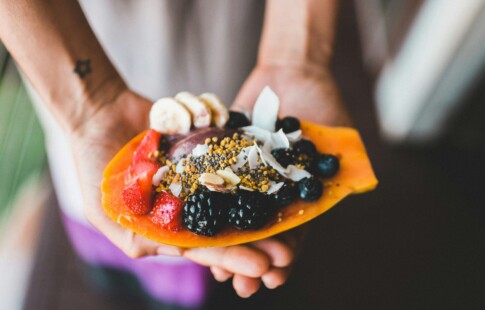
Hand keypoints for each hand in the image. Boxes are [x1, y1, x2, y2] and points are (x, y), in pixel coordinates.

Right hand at [70, 88, 302, 297]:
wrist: (99, 111)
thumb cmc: (93, 162)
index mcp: (168, 222)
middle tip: (287, 253)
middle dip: (257, 240)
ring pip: (237, 191)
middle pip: (229, 224)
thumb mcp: (104, 210)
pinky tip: (277, 175)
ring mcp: (200, 172)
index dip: (232, 256)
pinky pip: (232, 155)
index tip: (261, 266)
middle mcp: (189, 200)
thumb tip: (174, 253)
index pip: (205, 246)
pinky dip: (252, 164)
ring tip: (292, 217)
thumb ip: (134, 237)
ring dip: (262, 206)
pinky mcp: (206, 145)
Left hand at [201, 64, 351, 296]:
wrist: (291, 72)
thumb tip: (359, 182)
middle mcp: (271, 192)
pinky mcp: (223, 161)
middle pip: (260, 233)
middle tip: (243, 286)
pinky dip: (204, 208)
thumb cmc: (322, 100)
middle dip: (251, 261)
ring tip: (217, 270)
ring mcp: (246, 178)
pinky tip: (194, 229)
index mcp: (299, 195)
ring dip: (226, 244)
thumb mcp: (338, 133)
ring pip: (232, 218)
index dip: (285, 255)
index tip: (276, 275)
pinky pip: (211, 187)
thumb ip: (343, 161)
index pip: (294, 232)